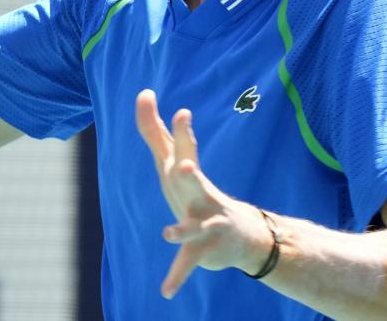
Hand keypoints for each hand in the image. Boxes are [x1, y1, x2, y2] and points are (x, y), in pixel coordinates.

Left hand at [134, 89, 272, 298]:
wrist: (244, 236)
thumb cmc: (201, 196)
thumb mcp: (176, 165)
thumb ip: (158, 132)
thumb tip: (143, 94)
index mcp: (186, 175)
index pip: (173, 144)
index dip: (163, 124)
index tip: (148, 96)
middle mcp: (197, 193)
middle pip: (187, 173)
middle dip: (185, 158)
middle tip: (182, 145)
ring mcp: (204, 222)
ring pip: (191, 226)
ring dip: (181, 230)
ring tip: (168, 234)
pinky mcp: (205, 248)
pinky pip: (188, 263)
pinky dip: (177, 277)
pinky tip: (165, 291)